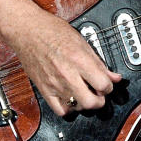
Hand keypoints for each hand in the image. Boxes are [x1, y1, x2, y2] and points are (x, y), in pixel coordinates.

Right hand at [6, 9, 121, 115]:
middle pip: (92, 102)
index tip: (107, 84)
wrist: (27, 30)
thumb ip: (98, 61)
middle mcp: (67, 74)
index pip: (103, 85)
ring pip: (77, 108)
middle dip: (100, 100)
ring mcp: (55, 84)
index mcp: (79, 60)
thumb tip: (113, 76)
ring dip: (85, 103)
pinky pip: (60, 110)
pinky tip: (71, 98)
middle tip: (99, 93)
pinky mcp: (44, 90)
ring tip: (84, 93)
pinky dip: (69, 108)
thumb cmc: (51, 30)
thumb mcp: (81, 41)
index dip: (109, 86)